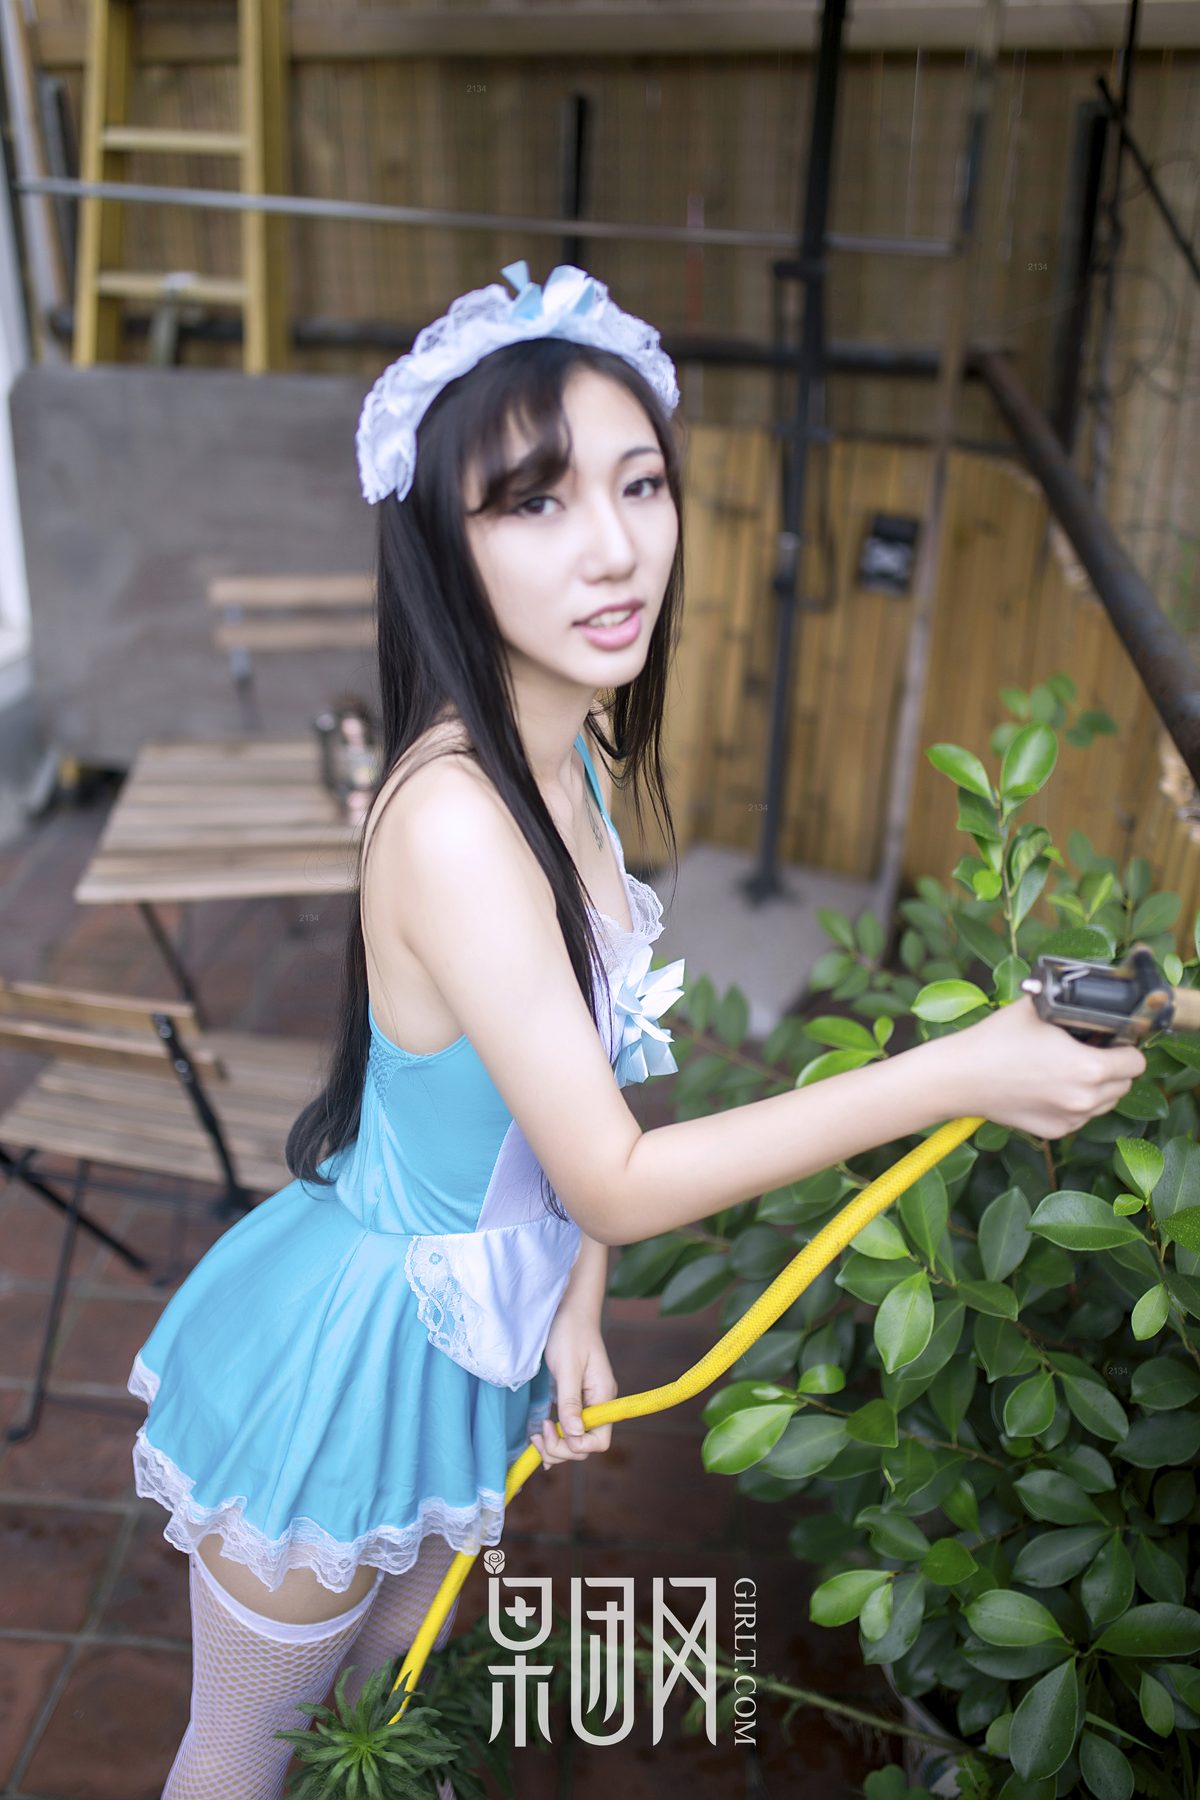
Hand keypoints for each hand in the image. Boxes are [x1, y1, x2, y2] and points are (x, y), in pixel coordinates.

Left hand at [531, 1310, 617, 1469]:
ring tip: (537, 1435)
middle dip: (561, 1448)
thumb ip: (570, 1401)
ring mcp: (589, 1402)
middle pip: (585, 1445)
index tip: (552, 1427)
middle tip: (538, 1434)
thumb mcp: (567, 1366)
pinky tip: (544, 1440)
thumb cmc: (570, 1332)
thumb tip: (574, 1435)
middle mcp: (599, 1404)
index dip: (574, 1445)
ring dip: (557, 1445)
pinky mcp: (577, 1398)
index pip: (598, 1441)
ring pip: (577, 1440)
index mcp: (604, 1397)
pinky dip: (558, 1438)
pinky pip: (571, 1427)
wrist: (571, 1310)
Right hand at [954, 993, 1146, 1138]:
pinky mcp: (1055, 1131)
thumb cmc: (996, 1039)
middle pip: (1125, 1084)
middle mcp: (1085, 1099)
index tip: (1109, 1040)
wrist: (960, 1077)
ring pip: (1105, 1103)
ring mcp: (1071, 1119)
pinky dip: (1074, 1103)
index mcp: (1089, 1068)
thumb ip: (1070, 1001)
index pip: (1136, 1062)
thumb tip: (1088, 994)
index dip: (1125, 1047)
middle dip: (1113, 1067)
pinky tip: (1050, 1086)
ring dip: (1098, 1087)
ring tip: (1068, 1070)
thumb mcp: (1037, 1007)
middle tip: (1087, 1051)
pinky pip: (1081, 1116)